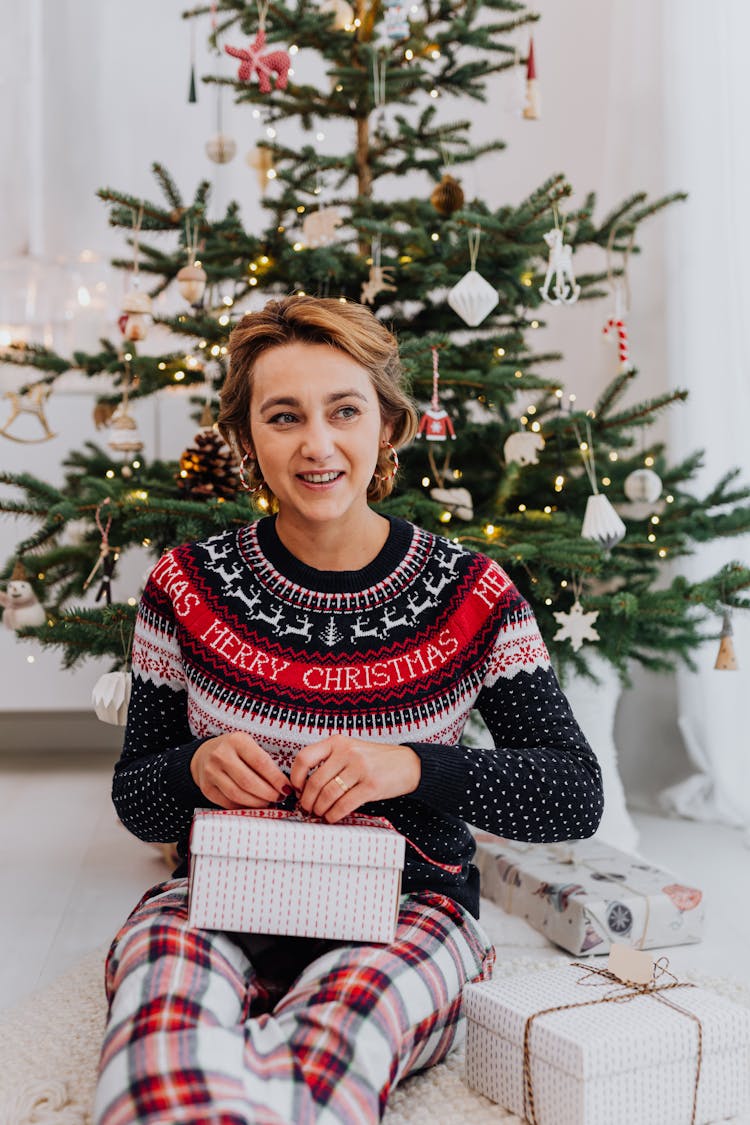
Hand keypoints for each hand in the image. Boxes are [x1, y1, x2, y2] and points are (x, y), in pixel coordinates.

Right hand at [190, 731, 291, 809]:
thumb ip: (265, 763)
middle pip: (248, 782)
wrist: (205, 754)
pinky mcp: (206, 788)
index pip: (261, 762)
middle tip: (279, 798)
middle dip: (268, 794)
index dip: (276, 779)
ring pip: (237, 795)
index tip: (287, 788)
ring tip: (268, 803)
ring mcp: (211, 772)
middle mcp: (221, 755)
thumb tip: (284, 786)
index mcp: (236, 741)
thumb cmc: (235, 751)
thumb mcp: (249, 747)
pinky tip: (253, 805)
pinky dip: (243, 807)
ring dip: (257, 803)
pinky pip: (228, 803)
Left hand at [290, 733, 420, 822]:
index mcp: (338, 742)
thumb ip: (330, 762)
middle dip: (307, 800)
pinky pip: (344, 804)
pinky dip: (334, 815)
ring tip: (320, 813)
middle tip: (307, 808)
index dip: (295, 776)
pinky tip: (332, 817)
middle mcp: (347, 753)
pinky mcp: (371, 785)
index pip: (305, 757)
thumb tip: (305, 786)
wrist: (408, 764)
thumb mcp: (351, 750)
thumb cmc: (376, 760)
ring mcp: (360, 768)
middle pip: (315, 781)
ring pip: (328, 795)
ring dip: (320, 809)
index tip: (296, 788)